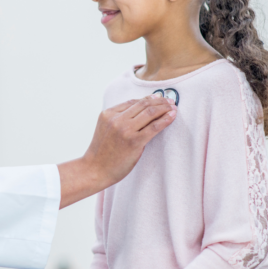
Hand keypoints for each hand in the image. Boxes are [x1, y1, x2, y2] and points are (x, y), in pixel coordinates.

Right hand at [59, 95, 175, 207]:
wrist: (95, 170)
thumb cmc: (102, 153)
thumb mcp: (105, 129)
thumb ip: (118, 119)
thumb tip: (140, 113)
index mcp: (108, 114)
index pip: (132, 102)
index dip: (148, 99)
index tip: (158, 99)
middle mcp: (116, 119)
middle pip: (142, 104)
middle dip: (159, 101)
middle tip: (170, 101)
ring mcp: (125, 129)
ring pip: (150, 112)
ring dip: (164, 108)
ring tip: (173, 107)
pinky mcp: (134, 141)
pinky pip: (154, 127)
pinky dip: (165, 120)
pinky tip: (172, 116)